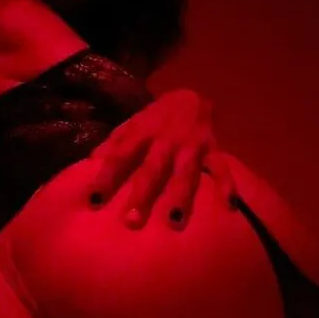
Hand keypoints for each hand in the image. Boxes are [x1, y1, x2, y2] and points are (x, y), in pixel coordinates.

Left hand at [87, 89, 235, 229]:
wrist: (190, 95)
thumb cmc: (154, 118)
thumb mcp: (131, 125)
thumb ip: (113, 144)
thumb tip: (89, 163)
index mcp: (141, 133)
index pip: (120, 157)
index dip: (106, 177)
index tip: (93, 201)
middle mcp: (165, 140)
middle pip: (152, 169)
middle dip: (143, 194)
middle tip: (132, 222)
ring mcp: (191, 145)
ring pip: (185, 172)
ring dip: (181, 196)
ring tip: (175, 221)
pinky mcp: (212, 148)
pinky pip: (221, 167)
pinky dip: (226, 184)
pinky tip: (229, 204)